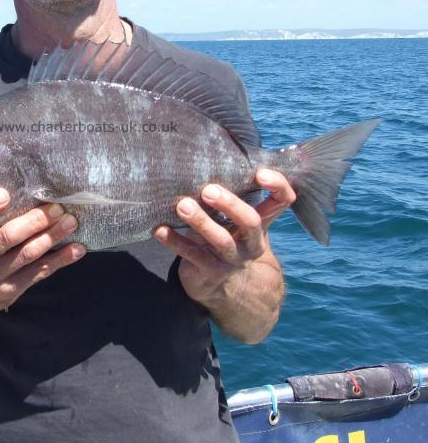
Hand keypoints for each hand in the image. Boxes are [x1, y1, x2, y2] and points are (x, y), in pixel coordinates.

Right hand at [0, 188, 85, 324]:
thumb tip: (20, 186)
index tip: (4, 195)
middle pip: (7, 237)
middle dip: (36, 221)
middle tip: (57, 208)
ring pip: (28, 254)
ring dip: (52, 236)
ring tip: (71, 222)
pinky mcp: (12, 289)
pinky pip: (39, 272)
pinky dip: (61, 259)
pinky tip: (76, 249)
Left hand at [153, 169, 294, 311]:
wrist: (225, 289)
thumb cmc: (226, 238)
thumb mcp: (234, 220)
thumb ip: (232, 194)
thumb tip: (208, 153)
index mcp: (261, 223)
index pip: (282, 202)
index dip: (277, 187)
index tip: (260, 173)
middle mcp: (251, 242)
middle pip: (250, 222)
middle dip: (230, 204)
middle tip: (208, 190)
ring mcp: (232, 259)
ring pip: (221, 240)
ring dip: (201, 222)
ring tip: (182, 205)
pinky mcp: (211, 272)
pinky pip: (192, 255)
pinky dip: (174, 241)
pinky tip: (159, 229)